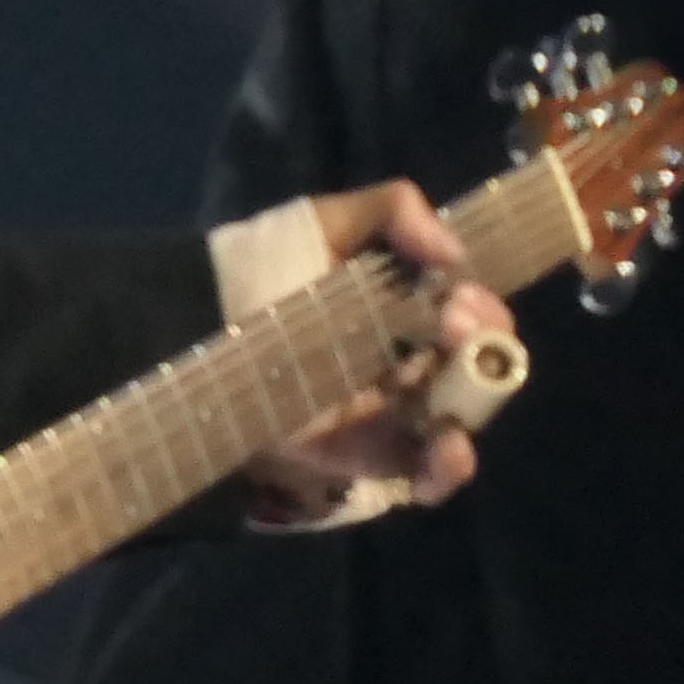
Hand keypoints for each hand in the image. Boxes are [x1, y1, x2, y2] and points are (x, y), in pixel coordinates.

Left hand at [241, 181, 514, 519]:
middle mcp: (412, 361)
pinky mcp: (368, 453)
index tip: (464, 298)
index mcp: (411, 310)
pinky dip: (444, 470)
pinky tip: (449, 451)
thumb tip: (455, 252)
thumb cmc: (268, 265)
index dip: (482, 308)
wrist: (200, 321)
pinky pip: (421, 473)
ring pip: (458, 423)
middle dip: (483, 354)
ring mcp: (393, 412)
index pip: (472, 316)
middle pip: (475, 369)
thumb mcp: (326, 221)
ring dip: (472, 419)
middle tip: (457, 334)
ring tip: (461, 412)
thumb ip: (392, 210)